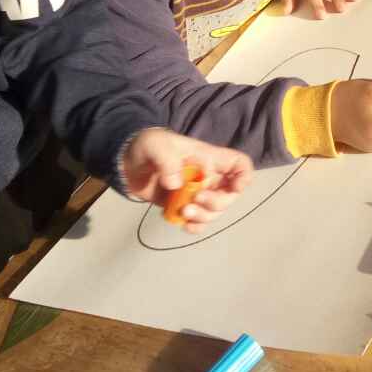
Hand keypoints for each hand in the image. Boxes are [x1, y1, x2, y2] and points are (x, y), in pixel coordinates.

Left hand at [120, 129, 252, 229]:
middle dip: (215, 203)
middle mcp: (207, 178)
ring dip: (204, 217)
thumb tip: (176, 185)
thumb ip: (167, 161)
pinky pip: (199, 221)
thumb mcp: (156, 145)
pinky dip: (195, 226)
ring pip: (215, 211)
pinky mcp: (183, 206)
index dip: (244, 177)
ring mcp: (196, 194)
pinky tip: (184, 225)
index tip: (233, 188)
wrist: (127, 162)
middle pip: (229, 195)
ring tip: (183, 213)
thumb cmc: (148, 146)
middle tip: (194, 202)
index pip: (239, 164)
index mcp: (208, 159)